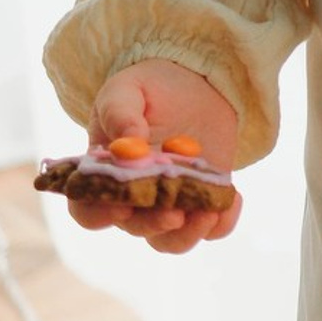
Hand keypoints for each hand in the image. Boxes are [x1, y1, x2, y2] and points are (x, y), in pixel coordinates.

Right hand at [70, 59, 242, 253]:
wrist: (193, 81)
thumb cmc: (147, 88)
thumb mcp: (125, 90)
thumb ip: (120, 114)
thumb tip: (127, 144)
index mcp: (103, 175)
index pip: (87, 208)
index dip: (98, 214)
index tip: (119, 207)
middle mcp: (133, 197)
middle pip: (134, 226)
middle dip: (153, 224)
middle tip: (173, 213)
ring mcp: (169, 201)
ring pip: (171, 239)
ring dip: (188, 234)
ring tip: (208, 213)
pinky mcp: (203, 197)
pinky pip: (212, 226)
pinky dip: (222, 223)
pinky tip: (233, 199)